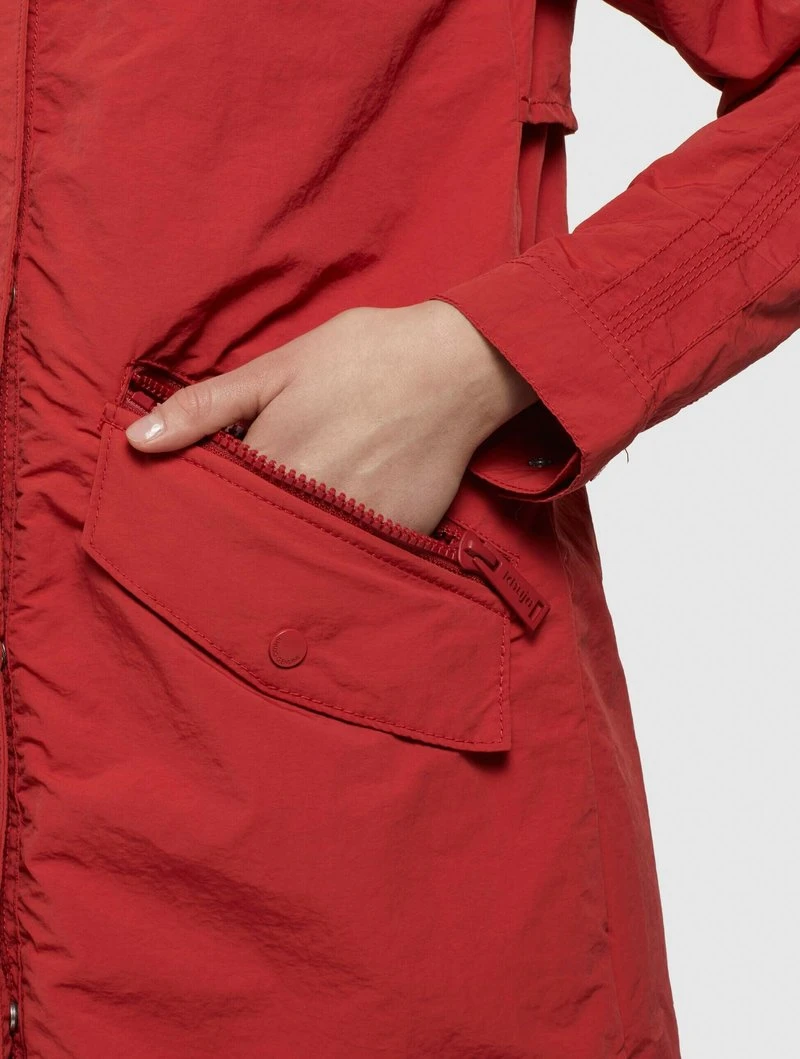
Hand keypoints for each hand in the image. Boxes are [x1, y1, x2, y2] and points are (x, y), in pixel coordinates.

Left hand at [125, 301, 537, 533]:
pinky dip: (340, 545)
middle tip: (253, 512)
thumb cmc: (362, 357)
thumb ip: (205, 409)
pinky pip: (355, 556)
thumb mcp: (276, 368)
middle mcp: (310, 507)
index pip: (217, 511)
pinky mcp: (398, 535)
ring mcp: (357, 527)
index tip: (204, 505)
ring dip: (292, 542)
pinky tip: (340, 521)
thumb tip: (137, 441)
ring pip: (304, 552)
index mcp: (271, 465)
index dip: (208, 507)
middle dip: (246, 532)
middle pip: (257, 539)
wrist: (456, 365)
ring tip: (299, 516)